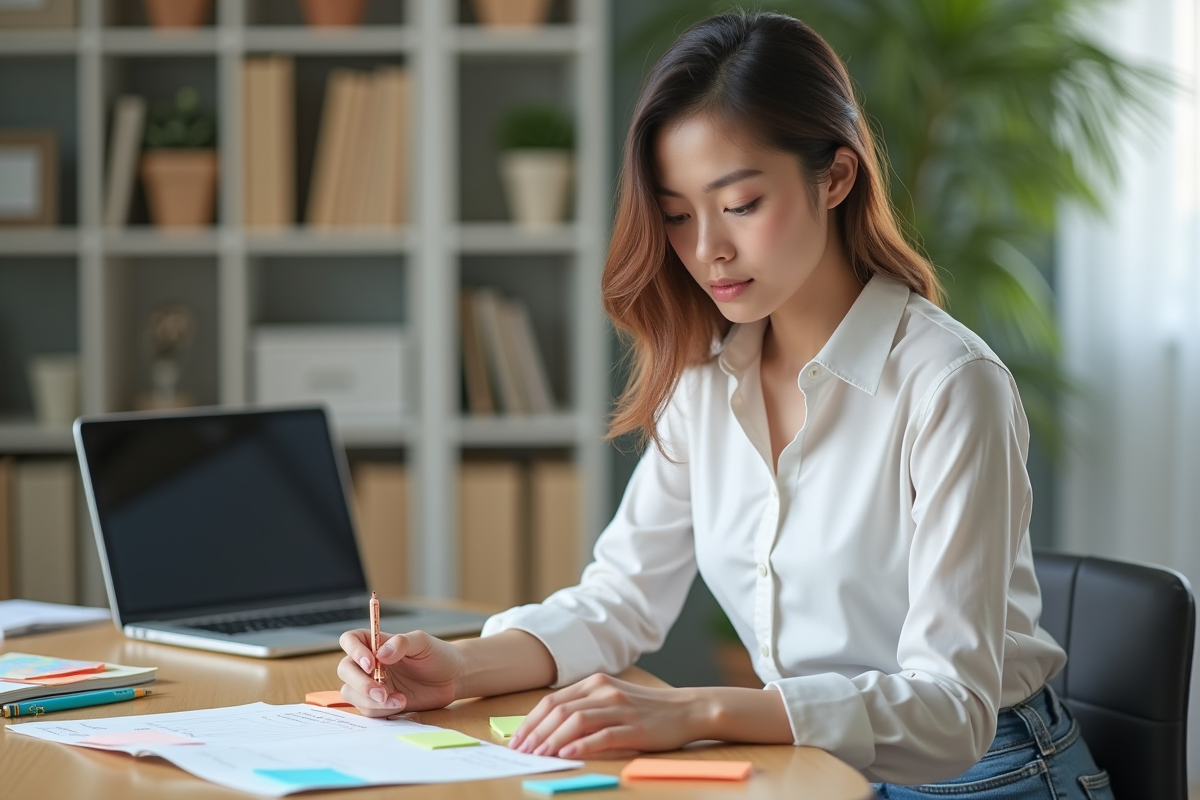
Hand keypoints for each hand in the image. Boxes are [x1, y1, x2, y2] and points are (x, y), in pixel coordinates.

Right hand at [337, 629, 462, 716]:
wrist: (451, 679)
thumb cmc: (437, 654)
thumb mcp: (422, 642)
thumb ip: (401, 643)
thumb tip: (381, 654)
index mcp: (376, 643)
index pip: (350, 640)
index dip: (354, 651)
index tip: (371, 663)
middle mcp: (369, 663)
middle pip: (345, 670)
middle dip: (360, 683)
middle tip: (381, 692)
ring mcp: (372, 684)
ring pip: (352, 694)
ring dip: (372, 701)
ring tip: (399, 700)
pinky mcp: (378, 703)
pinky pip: (367, 710)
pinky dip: (381, 710)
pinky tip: (401, 704)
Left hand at [510, 673, 711, 758]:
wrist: (688, 709)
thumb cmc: (646, 708)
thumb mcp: (612, 699)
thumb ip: (585, 706)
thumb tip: (548, 728)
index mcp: (595, 683)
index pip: (552, 701)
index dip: (531, 721)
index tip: (517, 740)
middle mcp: (604, 692)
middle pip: (559, 710)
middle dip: (535, 732)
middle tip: (521, 752)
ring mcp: (620, 709)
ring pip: (576, 721)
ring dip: (552, 739)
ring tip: (538, 756)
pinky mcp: (635, 727)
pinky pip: (602, 735)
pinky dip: (581, 745)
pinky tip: (566, 753)